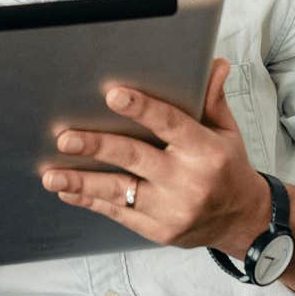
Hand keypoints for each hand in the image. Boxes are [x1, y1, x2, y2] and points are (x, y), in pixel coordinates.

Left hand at [40, 58, 270, 254]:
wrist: (242, 221)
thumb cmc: (228, 169)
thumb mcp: (226, 132)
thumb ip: (212, 100)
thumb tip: (214, 64)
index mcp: (206, 151)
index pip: (171, 124)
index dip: (142, 109)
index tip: (114, 95)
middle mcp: (188, 182)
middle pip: (135, 158)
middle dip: (97, 147)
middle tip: (65, 138)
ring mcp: (171, 210)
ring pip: (119, 192)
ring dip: (82, 182)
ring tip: (52, 175)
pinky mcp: (157, 231)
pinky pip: (117, 213)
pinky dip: (90, 201)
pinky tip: (67, 192)